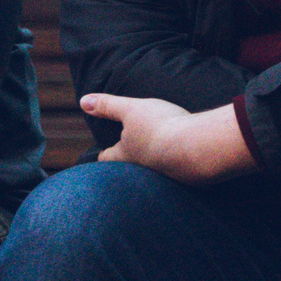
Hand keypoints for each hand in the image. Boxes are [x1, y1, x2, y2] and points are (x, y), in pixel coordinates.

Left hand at [83, 94, 254, 185]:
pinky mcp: (185, 179)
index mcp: (126, 154)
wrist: (198, 148)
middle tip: (126, 159)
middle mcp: (142, 171)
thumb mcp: (131, 109)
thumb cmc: (160, 126)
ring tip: (156, 158)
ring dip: (154, 165)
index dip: (103, 153)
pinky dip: (175, 167)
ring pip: (153, 173)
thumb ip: (108, 105)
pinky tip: (182, 160)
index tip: (101, 153)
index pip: (107, 157)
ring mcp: (164, 177)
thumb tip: (83, 101)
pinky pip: (176, 174)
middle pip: (128, 169)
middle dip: (127, 164)